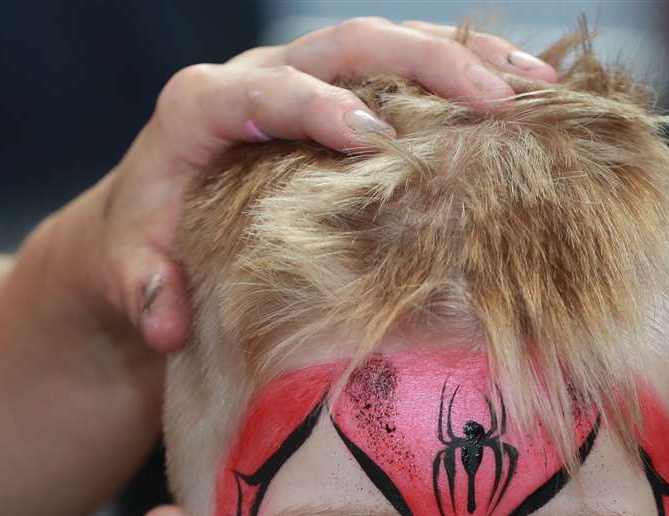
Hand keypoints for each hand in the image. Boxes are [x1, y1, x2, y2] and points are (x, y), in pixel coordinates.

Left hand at [67, 17, 559, 351]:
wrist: (146, 221)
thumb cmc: (141, 247)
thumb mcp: (127, 273)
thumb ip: (142, 292)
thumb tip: (166, 321)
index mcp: (201, 107)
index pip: (266, 91)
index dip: (319, 106)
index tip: (376, 139)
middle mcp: (259, 73)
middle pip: (349, 44)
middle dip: (429, 65)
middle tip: (500, 100)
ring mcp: (306, 75)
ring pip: (393, 42)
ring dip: (469, 58)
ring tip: (541, 87)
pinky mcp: (341, 93)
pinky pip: (410, 69)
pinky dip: (468, 74)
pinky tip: (530, 97)